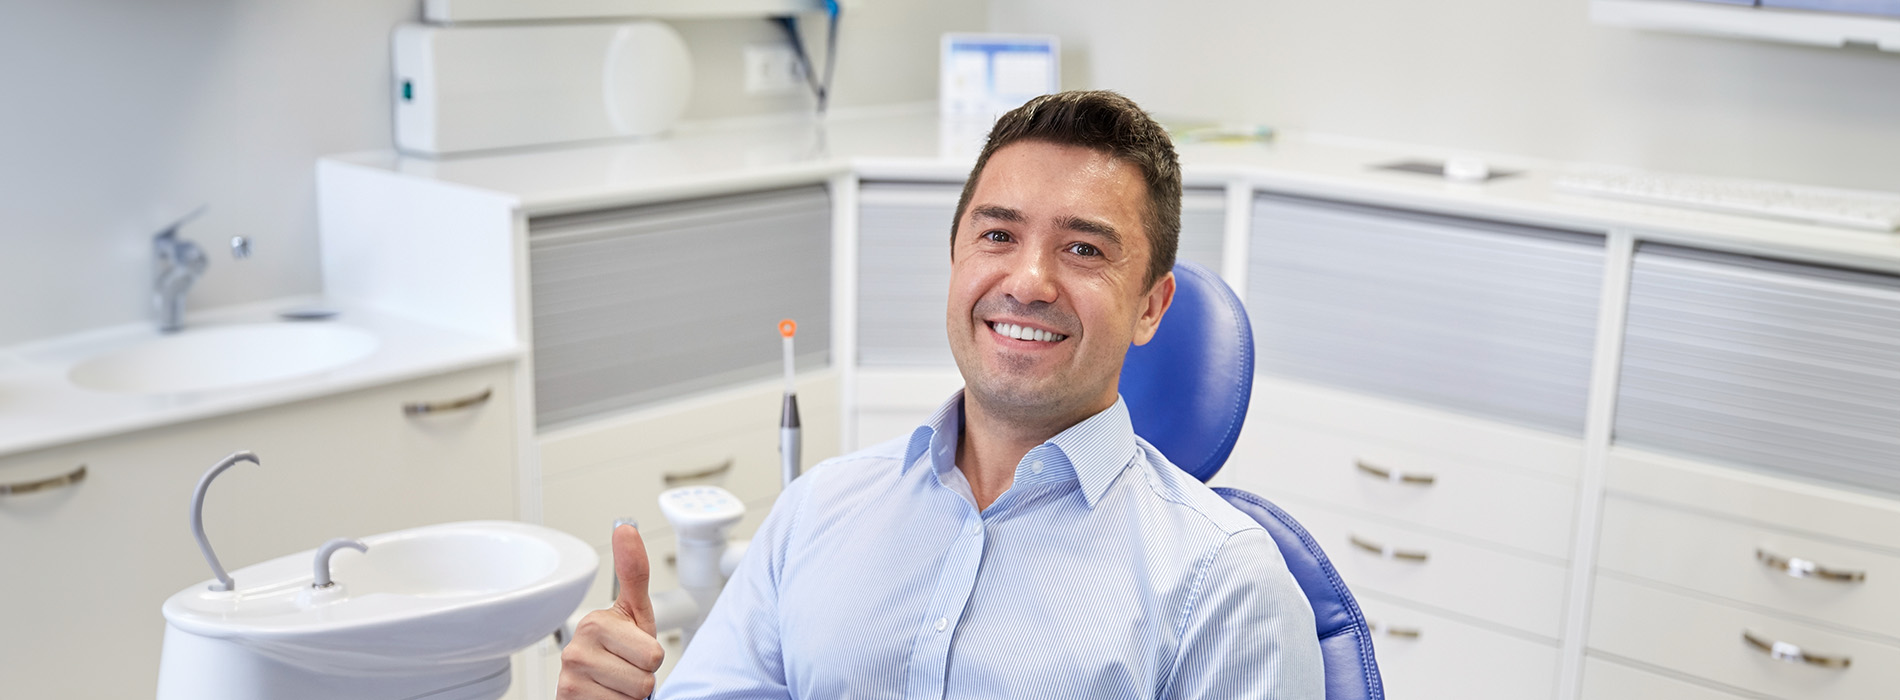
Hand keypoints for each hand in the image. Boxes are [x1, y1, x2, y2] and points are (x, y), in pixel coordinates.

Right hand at [559, 524, 664, 698]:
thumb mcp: (634, 613)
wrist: (598, 689)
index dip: (651, 658)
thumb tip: (625, 528)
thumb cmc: (621, 651)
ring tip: (616, 684)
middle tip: (626, 670)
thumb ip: (634, 573)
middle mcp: (575, 652)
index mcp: (593, 624)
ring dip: (629, 696)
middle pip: (645, 678)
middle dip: (641, 678)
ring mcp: (570, 681)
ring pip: (633, 698)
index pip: (653, 655)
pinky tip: (605, 697)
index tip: (634, 651)